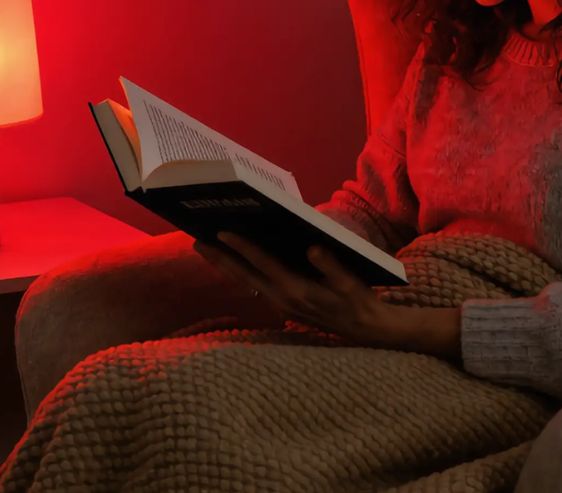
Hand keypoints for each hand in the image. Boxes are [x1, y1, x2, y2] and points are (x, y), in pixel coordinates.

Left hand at [193, 232, 401, 347]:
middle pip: (244, 275)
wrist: (364, 329)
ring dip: (225, 266)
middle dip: (220, 258)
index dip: (242, 247)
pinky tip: (232, 264)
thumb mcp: (351, 282)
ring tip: (205, 249)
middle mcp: (282, 297)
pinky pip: (254, 286)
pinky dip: (239, 273)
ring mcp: (280, 303)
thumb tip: (313, 247)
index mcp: (296, 288)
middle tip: (197, 240)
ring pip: (246, 282)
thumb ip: (332, 266)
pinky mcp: (282, 305)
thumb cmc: (357, 300)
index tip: (222, 231)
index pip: (263, 263)